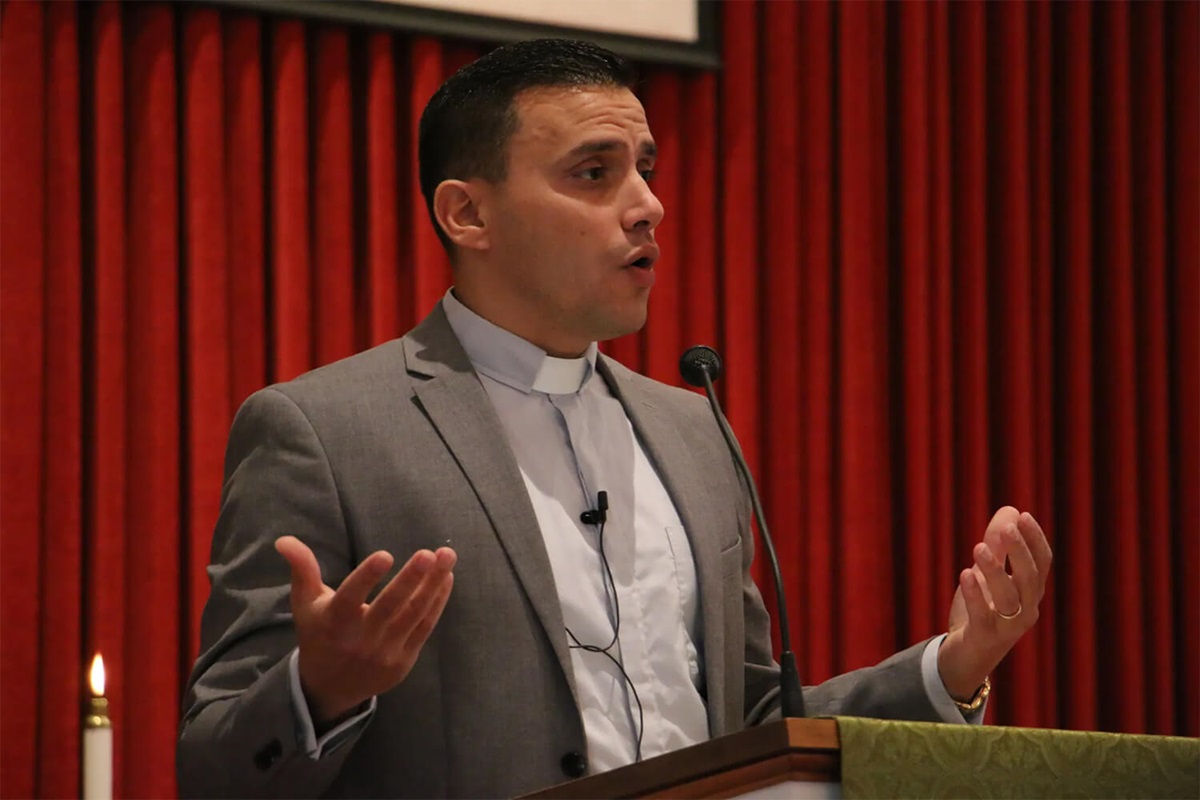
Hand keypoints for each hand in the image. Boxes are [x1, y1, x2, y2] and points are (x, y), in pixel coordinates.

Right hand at [275, 536, 456, 725]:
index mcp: (334, 622)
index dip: (367, 577)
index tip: (385, 554)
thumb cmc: (318, 634)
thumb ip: (302, 569)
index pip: (351, 597)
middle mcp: (360, 639)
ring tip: (447, 556)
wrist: (329, 689)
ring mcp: (384, 653)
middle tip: (429, 554)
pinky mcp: (403, 661)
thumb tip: (284, 540)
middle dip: (411, 579)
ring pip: (413, 615)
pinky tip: (446, 578)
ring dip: (432, 585)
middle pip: (390, 607)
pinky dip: (437, 603)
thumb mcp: (305, 603)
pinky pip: (424, 628)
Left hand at [938, 507, 1051, 700]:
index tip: (1023, 516)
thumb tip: (1010, 510)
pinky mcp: (985, 638)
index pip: (1042, 563)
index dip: (1035, 540)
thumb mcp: (988, 573)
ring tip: (978, 547)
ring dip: (995, 571)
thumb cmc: (982, 610)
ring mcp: (1008, 627)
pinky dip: (976, 596)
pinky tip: (965, 574)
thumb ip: (997, 544)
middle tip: (1006, 528)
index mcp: (1030, 592)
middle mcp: (1026, 609)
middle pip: (1030, 579)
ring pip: (1009, 598)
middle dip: (1020, 553)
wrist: (965, 655)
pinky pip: (984, 617)